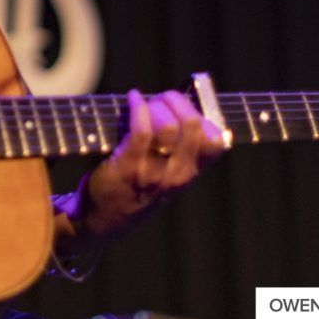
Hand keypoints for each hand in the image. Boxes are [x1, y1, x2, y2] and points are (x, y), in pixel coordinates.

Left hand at [69, 89, 226, 241]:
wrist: (103, 219)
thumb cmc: (135, 186)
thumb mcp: (167, 173)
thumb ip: (179, 148)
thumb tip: (179, 105)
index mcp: (191, 173)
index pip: (216, 141)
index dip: (201, 114)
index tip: (183, 106)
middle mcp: (178, 175)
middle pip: (192, 125)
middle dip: (175, 101)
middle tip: (161, 99)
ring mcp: (154, 173)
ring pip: (168, 125)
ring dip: (155, 105)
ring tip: (144, 103)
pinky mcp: (129, 168)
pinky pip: (141, 129)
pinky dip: (137, 107)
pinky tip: (132, 99)